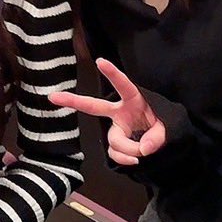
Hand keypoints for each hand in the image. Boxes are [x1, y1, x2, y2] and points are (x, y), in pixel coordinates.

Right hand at [50, 58, 166, 166]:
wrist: (165, 140)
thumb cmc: (165, 124)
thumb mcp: (169, 128)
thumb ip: (157, 137)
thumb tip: (143, 149)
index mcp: (134, 100)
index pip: (123, 85)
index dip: (113, 73)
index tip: (100, 61)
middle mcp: (120, 112)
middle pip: (94, 106)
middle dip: (73, 101)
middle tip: (53, 96)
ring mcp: (116, 127)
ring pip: (113, 140)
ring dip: (127, 150)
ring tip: (142, 154)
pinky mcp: (116, 142)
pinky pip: (114, 153)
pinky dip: (124, 159)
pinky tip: (135, 160)